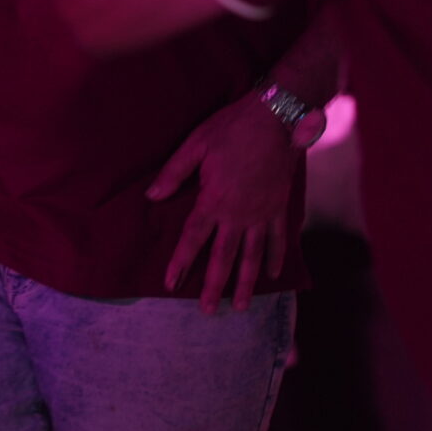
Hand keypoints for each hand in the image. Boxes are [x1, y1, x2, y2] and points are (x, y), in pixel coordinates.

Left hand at [148, 94, 299, 312]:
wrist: (277, 118)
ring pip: (252, 256)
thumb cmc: (232, 128)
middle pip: (224, 257)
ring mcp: (262, 214)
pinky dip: (276, 258)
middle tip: (207, 312)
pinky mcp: (280, 207)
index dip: (181, 262)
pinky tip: (273, 275)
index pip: (193, 239)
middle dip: (213, 286)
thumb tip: (152, 196)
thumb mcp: (196, 144)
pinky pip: (278, 239)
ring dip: (245, 283)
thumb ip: (174, 172)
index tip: (171, 284)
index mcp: (214, 200)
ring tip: (240, 306)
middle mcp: (239, 215)